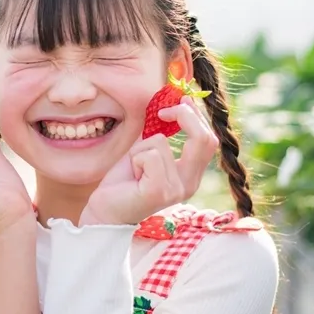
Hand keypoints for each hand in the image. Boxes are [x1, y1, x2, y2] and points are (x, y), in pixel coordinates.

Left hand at [79, 96, 218, 225]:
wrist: (105, 212)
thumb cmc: (124, 181)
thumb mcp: (146, 151)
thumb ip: (161, 133)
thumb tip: (171, 103)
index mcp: (191, 175)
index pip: (209, 140)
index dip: (197, 116)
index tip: (181, 101)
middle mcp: (190, 184)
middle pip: (203, 139)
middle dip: (184, 116)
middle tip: (162, 111)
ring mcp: (176, 189)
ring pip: (161, 142)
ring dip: (140, 148)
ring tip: (134, 167)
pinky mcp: (159, 191)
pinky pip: (149, 155)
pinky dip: (134, 158)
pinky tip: (131, 176)